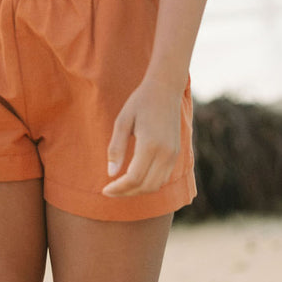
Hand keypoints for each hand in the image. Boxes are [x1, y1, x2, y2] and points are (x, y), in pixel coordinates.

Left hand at [101, 78, 182, 197]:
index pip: (134, 178)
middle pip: (146, 186)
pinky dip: (149, 183)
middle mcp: (165, 153)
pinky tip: (136, 178)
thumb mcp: (122, 121)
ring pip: (156, 185)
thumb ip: (116, 148)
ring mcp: (173, 154)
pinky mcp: (176, 153)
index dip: (118, 188)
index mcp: (150, 145)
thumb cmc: (140, 102)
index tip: (104, 190)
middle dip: (127, 193)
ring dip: (138, 190)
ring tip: (122, 186)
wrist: (165, 88)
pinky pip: (163, 177)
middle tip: (111, 190)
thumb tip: (111, 173)